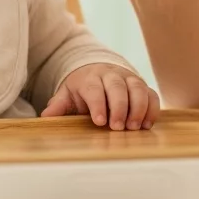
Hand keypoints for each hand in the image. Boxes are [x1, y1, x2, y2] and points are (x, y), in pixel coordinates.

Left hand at [40, 63, 160, 130]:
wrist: (98, 70)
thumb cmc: (82, 88)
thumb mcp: (67, 94)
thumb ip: (59, 105)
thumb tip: (46, 117)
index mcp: (90, 78)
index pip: (94, 89)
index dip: (98, 104)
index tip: (99, 121)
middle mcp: (111, 75)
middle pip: (117, 87)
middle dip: (119, 107)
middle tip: (118, 127)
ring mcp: (128, 79)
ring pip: (137, 88)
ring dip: (138, 108)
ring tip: (134, 127)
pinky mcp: (142, 85)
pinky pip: (151, 94)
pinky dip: (152, 108)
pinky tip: (147, 124)